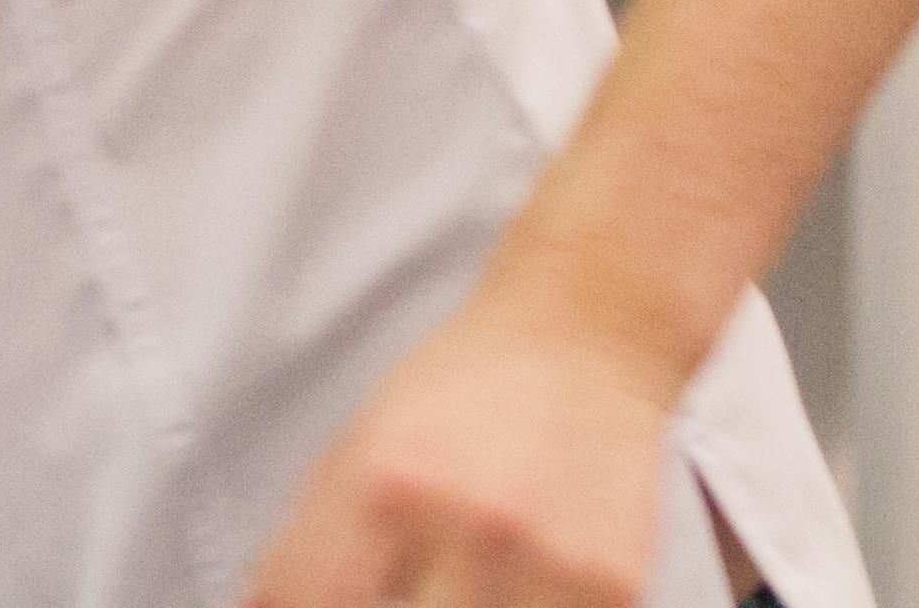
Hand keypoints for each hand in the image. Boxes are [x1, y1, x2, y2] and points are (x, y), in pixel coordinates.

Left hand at [245, 293, 673, 607]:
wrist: (581, 337)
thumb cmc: (459, 391)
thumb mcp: (358, 446)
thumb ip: (306, 542)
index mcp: (384, 482)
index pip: (312, 602)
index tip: (321, 606)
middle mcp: (467, 521)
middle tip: (401, 582)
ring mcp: (547, 560)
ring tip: (450, 581)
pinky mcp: (612, 586)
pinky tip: (508, 587)